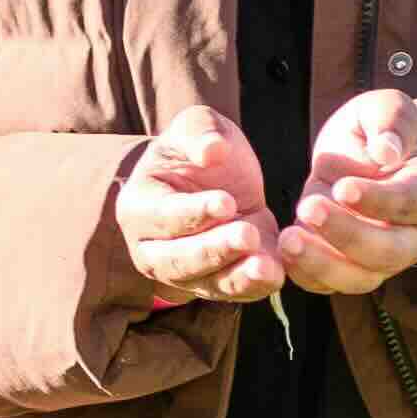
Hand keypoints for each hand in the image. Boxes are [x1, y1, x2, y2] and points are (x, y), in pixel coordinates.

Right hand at [115, 103, 286, 306]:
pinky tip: (277, 274)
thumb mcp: (198, 126)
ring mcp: (183, 274)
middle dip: (214, 249)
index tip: (227, 202)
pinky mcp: (215, 285)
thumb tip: (212, 150)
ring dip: (236, 276)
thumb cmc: (199, 151)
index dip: (194, 211)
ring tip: (266, 265)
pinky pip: (233, 292)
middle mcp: (152, 249)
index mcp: (139, 207)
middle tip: (248, 234)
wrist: (219, 182)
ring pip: (206, 282)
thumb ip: (200, 132)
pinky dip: (254, 287)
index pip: (163, 215)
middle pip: (179, 259)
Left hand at [277, 86, 416, 293]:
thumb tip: (387, 151)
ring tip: (288, 239)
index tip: (342, 187)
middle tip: (309, 207)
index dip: (378, 200)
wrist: (364, 151)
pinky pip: (331, 284)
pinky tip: (282, 250)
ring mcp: (384, 258)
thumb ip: (391, 121)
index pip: (410, 203)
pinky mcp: (351, 268)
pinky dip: (307, 274)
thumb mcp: (388, 108)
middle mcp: (414, 234)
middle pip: (388, 251)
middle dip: (347, 235)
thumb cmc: (381, 128)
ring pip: (360, 278)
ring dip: (322, 264)